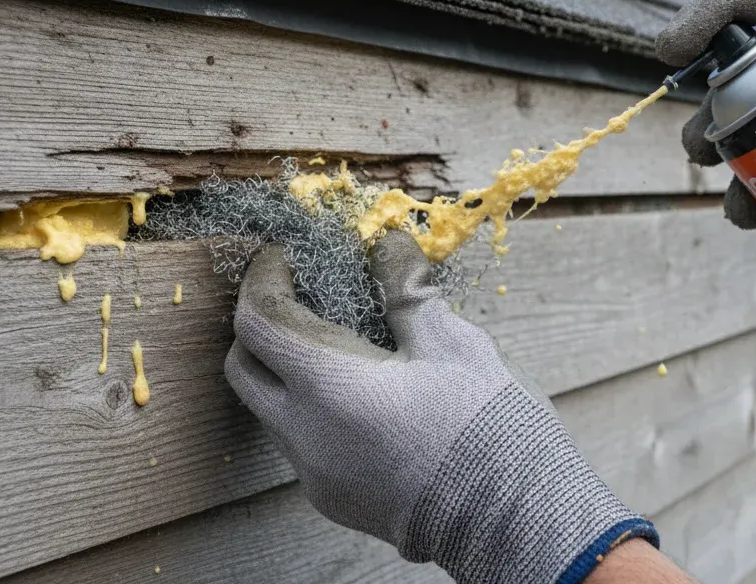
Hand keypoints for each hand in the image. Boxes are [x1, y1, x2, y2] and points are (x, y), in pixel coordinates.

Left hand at [224, 232, 659, 583]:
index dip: (262, 279)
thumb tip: (387, 240)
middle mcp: (305, 435)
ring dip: (287, 372)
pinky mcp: (332, 500)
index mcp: (328, 388)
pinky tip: (363, 397)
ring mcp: (315, 474)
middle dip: (260, 325)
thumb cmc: (483, 423)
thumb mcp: (449, 341)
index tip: (284, 256)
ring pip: (270, 410)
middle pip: (244, 367)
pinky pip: (301, 445)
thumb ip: (405, 288)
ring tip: (340, 346)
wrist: (511, 516)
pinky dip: (313, 411)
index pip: (258, 321)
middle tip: (298, 296)